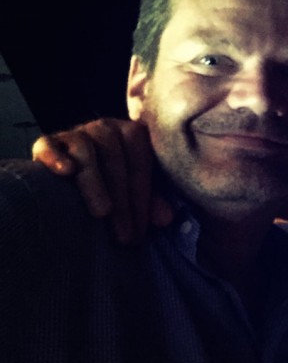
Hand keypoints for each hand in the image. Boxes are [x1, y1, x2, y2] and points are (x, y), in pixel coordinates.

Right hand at [31, 118, 172, 244]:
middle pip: (114, 160)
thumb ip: (151, 199)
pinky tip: (65, 172)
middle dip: (122, 201)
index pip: (140, 163)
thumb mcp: (136, 187)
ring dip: (94, 183)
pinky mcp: (47, 141)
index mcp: (132, 133)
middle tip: (123, 234)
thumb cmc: (114, 181)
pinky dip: (55, 157)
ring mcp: (75, 132)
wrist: (75, 167)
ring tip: (102, 212)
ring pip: (85, 151)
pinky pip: (48, 145)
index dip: (141, 198)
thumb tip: (165, 219)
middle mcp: (105, 128)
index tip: (139, 231)